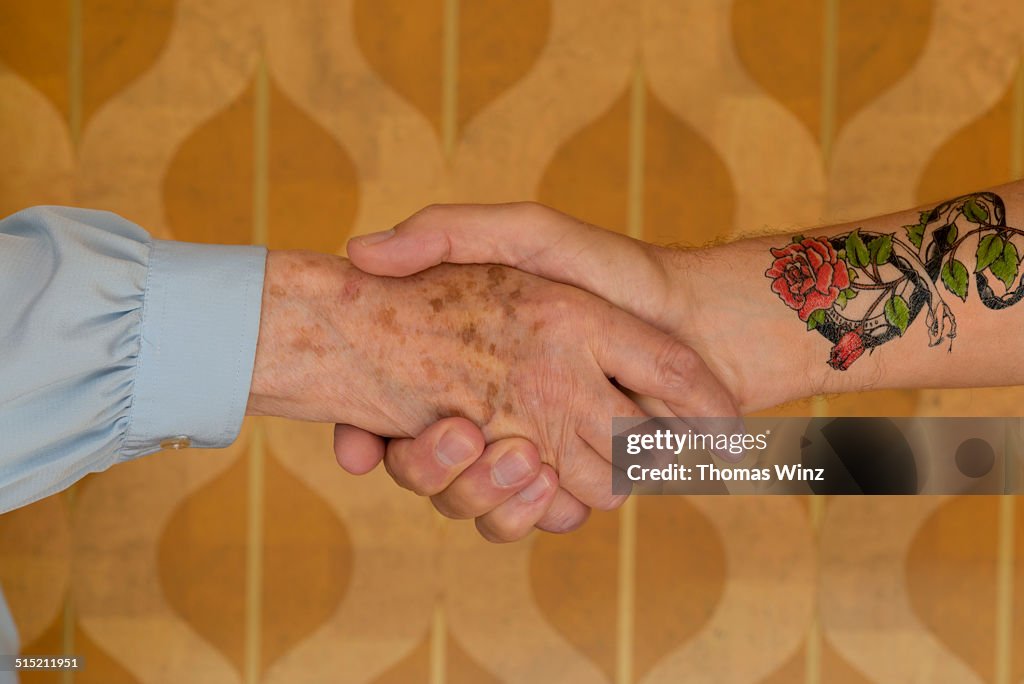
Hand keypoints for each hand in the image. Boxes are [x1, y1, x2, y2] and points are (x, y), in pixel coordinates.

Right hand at [248, 250, 737, 526]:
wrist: (711, 327)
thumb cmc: (620, 274)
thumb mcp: (532, 236)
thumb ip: (452, 233)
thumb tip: (358, 254)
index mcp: (472, 370)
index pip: (388, 417)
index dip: (362, 438)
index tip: (360, 447)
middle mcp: (495, 414)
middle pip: (424, 472)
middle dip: (428, 468)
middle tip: (460, 433)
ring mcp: (535, 454)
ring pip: (472, 502)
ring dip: (481, 493)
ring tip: (521, 456)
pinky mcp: (577, 486)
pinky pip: (534, 518)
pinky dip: (532, 512)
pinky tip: (550, 482)